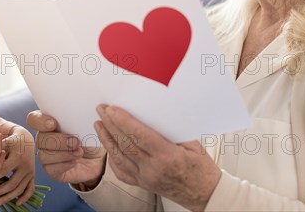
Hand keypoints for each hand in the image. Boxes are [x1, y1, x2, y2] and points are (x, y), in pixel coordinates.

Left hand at [0, 126, 35, 206]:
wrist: (26, 139)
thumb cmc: (10, 142)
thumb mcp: (2, 144)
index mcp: (17, 157)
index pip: (3, 172)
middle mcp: (25, 166)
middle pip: (12, 183)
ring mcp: (30, 172)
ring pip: (20, 188)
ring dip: (9, 197)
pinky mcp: (33, 175)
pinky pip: (30, 188)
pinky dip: (25, 197)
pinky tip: (17, 203)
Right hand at [27, 110, 106, 187]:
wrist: (99, 157)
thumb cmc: (90, 136)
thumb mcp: (86, 124)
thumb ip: (77, 117)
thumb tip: (77, 112)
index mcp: (49, 122)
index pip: (34, 119)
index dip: (40, 121)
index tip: (53, 123)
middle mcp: (44, 138)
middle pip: (39, 139)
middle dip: (58, 141)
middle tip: (75, 142)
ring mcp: (47, 155)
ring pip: (43, 155)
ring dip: (63, 154)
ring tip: (79, 152)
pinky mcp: (52, 170)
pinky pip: (51, 169)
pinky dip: (64, 165)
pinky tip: (74, 162)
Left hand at [95, 104, 220, 211]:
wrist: (205, 195)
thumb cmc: (201, 169)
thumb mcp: (192, 144)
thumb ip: (171, 131)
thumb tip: (153, 114)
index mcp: (167, 156)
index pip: (138, 135)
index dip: (122, 121)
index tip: (112, 109)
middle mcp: (153, 169)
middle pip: (125, 144)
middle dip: (110, 124)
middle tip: (102, 110)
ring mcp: (145, 178)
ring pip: (119, 157)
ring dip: (106, 139)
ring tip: (99, 124)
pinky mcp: (142, 184)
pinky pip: (121, 171)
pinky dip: (112, 157)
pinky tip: (108, 146)